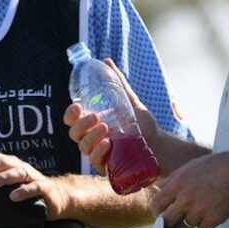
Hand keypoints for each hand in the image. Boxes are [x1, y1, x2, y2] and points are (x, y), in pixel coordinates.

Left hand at [0, 150, 68, 219]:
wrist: (56, 197)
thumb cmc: (27, 189)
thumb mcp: (9, 182)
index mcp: (10, 163)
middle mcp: (20, 166)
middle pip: (2, 162)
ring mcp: (32, 176)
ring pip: (16, 172)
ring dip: (2, 177)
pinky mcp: (44, 188)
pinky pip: (34, 187)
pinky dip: (24, 190)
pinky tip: (13, 196)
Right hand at [64, 58, 158, 173]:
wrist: (158, 144)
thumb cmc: (141, 124)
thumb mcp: (129, 100)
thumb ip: (118, 82)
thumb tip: (107, 60)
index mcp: (92, 123)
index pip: (72, 119)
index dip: (70, 113)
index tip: (78, 106)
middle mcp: (92, 138)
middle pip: (74, 133)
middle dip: (81, 124)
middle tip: (95, 117)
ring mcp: (98, 153)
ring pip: (83, 148)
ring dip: (91, 137)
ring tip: (106, 128)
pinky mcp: (107, 167)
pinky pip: (95, 162)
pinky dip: (99, 152)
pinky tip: (109, 144)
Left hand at [151, 151, 228, 227]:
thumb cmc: (219, 165)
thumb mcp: (191, 166)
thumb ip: (173, 178)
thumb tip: (159, 186)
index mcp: (178, 183)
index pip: (157, 204)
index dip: (159, 209)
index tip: (162, 210)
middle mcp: (186, 198)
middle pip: (168, 219)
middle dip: (172, 217)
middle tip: (179, 213)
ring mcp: (199, 210)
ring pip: (187, 224)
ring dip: (192, 218)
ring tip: (203, 204)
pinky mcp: (213, 219)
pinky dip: (206, 222)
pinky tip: (211, 210)